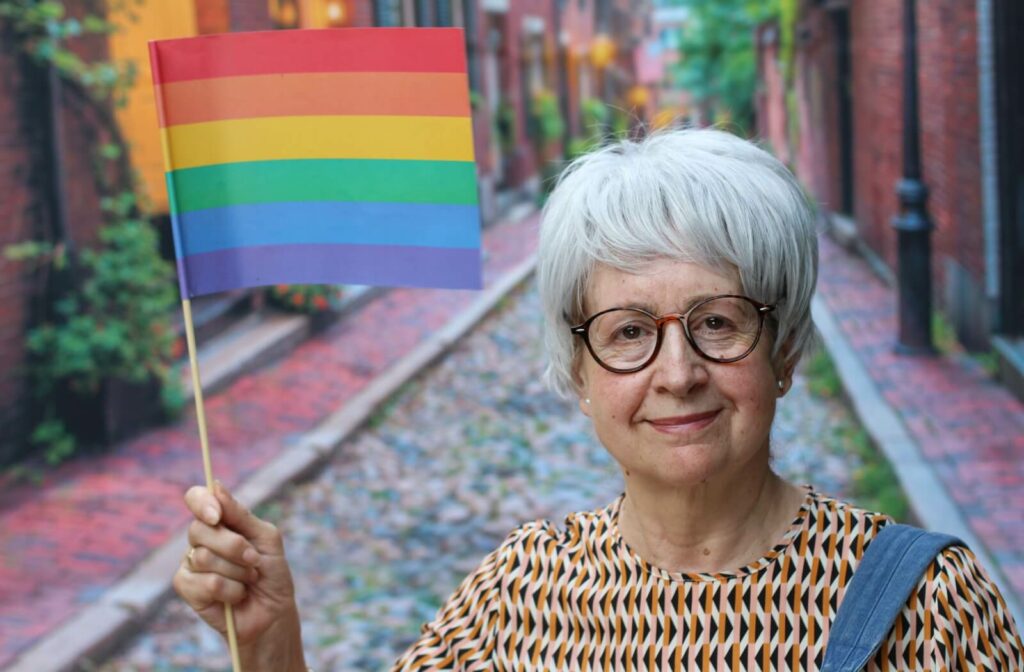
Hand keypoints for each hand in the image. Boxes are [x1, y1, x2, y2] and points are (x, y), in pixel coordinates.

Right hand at [174, 482, 305, 669]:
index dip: (202, 503)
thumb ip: (241, 515)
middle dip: (234, 546)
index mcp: (221, 521)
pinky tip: (236, 596)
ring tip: (248, 579)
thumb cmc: (272, 573)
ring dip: (236, 571)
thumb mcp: (266, 538)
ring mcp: (191, 563)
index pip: (196, 498)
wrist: (273, 612)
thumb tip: (216, 486)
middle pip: (199, 529)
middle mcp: (201, 539)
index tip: (217, 516)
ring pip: (203, 557)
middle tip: (253, 560)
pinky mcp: (187, 588)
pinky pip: (205, 583)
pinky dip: (229, 590)